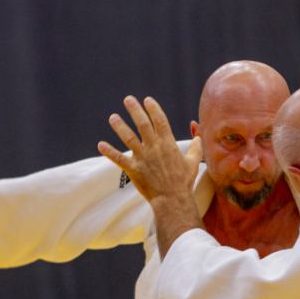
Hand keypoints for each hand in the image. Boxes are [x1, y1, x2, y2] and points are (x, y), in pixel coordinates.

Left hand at [98, 95, 204, 255]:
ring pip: (128, 138)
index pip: (160, 121)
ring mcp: (142, 157)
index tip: (147, 100)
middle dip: (135, 110)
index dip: (153, 109)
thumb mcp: (194, 162)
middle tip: (128, 99)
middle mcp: (154, 147)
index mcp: (168, 144)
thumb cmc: (184, 182)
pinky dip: (109, 152)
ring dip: (119, 126)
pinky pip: (119, 159)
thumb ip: (196, 148)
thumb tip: (199, 137)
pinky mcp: (133, 169)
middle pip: (142, 124)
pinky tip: (100, 145)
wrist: (172, 199)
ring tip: (113, 117)